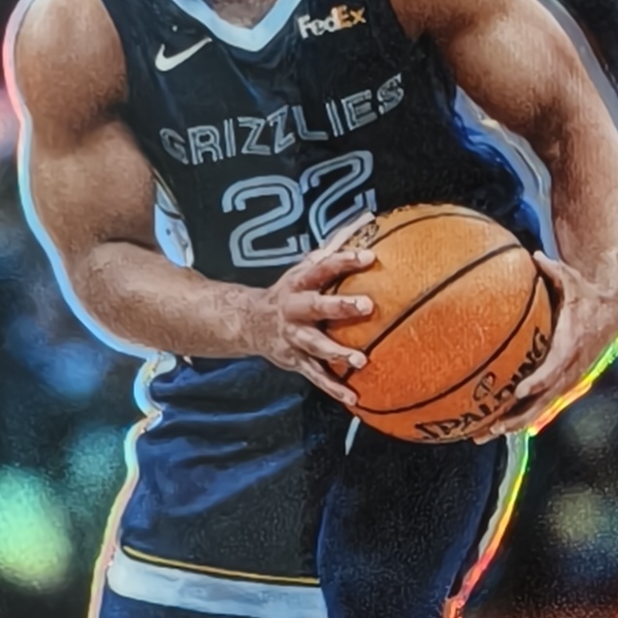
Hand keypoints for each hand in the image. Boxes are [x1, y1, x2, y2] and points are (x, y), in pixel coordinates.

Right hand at [234, 241, 377, 407]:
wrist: (248, 323)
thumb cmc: (291, 292)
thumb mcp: (305, 269)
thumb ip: (333, 249)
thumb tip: (366, 220)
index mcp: (298, 284)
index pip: (322, 268)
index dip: (344, 261)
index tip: (369, 256)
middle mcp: (293, 310)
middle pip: (316, 306)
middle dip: (340, 306)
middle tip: (367, 304)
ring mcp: (293, 337)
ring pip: (315, 346)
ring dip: (338, 353)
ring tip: (361, 360)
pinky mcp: (295, 360)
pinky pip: (316, 376)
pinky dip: (334, 388)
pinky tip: (354, 397)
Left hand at [481, 250, 617, 438]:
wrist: (609, 312)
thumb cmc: (585, 294)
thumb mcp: (572, 279)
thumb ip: (554, 270)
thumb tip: (534, 255)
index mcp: (572, 342)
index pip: (556, 366)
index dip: (538, 380)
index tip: (519, 390)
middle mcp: (572, 366)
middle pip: (545, 397)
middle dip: (520, 414)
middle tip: (494, 425)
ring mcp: (569, 378)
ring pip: (542, 407)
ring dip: (516, 423)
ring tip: (487, 434)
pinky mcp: (565, 383)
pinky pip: (543, 404)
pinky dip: (524, 418)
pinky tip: (500, 428)